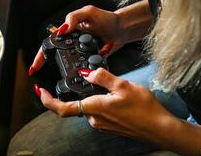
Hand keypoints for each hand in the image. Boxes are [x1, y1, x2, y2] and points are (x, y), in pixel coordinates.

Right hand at [29, 5, 126, 74]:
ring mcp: (81, 51)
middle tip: (39, 71)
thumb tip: (63, 28)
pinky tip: (74, 76)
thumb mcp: (88, 13)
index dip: (41, 52)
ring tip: (54, 75)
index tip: (35, 64)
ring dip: (61, 68)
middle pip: (56, 53)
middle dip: (45, 62)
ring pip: (67, 62)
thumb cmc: (107, 18)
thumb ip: (74, 17)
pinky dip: (76, 72)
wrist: (122, 30)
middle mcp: (73, 41)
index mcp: (69, 30)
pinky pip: (81, 67)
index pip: (51, 41)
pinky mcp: (90, 59)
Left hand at [35, 68, 174, 141]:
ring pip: (90, 106)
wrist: (159, 128)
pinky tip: (115, 96)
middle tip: (89, 79)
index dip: (48, 101)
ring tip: (109, 87)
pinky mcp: (109, 125)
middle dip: (79, 91)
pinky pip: (99, 111)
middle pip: (77, 103)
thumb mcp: (123, 85)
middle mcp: (95, 118)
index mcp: (94, 108)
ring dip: (93, 95)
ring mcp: (102, 124)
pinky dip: (100, 101)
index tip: (41, 92)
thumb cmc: (144, 109)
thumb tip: (89, 72)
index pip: (63, 108)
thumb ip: (102, 77)